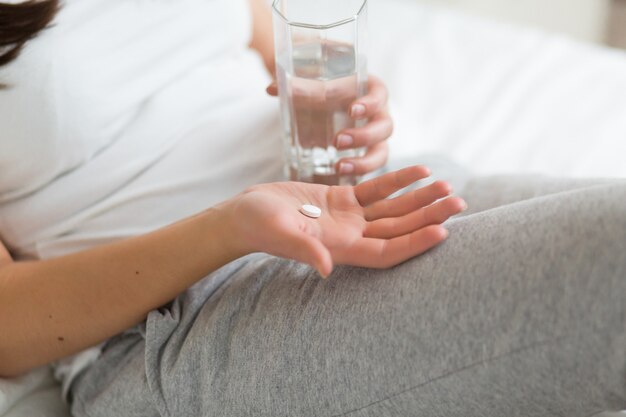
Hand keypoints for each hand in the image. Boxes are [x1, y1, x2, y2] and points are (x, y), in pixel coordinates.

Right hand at [224, 166, 465, 277]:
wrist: (245, 213)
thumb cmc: (258, 225)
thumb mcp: (280, 234)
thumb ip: (304, 250)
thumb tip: (326, 268)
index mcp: (341, 248)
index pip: (387, 252)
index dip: (415, 244)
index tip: (443, 231)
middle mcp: (351, 236)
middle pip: (399, 229)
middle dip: (429, 216)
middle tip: (459, 201)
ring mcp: (349, 218)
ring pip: (393, 209)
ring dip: (420, 198)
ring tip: (447, 185)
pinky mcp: (341, 199)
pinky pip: (376, 190)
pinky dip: (398, 181)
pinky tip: (419, 170)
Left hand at [267, 75, 392, 176]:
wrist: (319, 94)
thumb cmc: (322, 82)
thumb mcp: (312, 80)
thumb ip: (295, 84)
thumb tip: (271, 89)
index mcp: (370, 90)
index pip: (379, 95)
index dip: (370, 103)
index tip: (352, 110)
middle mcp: (378, 114)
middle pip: (385, 127)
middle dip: (364, 136)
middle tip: (337, 141)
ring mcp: (374, 137)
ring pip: (381, 152)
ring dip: (363, 161)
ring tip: (338, 167)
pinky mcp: (365, 154)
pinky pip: (369, 168)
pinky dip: (356, 174)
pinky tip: (339, 178)